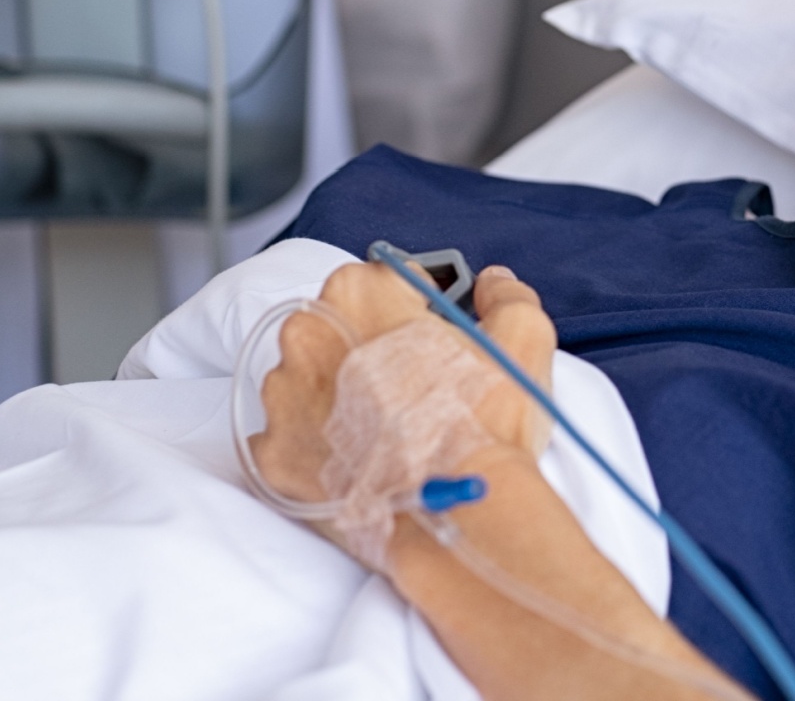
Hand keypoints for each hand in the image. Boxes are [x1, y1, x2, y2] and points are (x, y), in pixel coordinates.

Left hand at [249, 260, 557, 505]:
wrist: (457, 515)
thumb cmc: (482, 426)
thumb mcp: (522, 339)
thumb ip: (507, 295)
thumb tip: (493, 284)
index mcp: (360, 293)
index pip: (387, 280)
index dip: (418, 308)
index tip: (433, 339)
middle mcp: (306, 334)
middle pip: (340, 325)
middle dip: (371, 348)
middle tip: (414, 388)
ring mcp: (281, 397)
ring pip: (308, 381)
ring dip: (339, 396)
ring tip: (388, 430)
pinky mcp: (272, 454)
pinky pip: (289, 437)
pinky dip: (317, 446)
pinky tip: (360, 460)